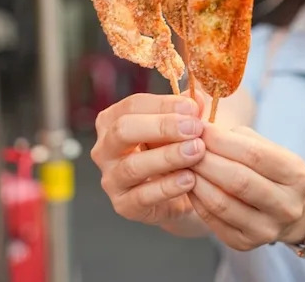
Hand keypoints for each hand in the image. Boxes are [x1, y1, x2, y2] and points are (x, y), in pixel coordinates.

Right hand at [91, 94, 205, 226]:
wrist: (185, 190)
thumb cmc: (178, 147)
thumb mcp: (184, 124)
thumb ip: (189, 110)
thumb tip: (197, 98)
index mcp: (115, 120)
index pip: (133, 105)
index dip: (164, 104)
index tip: (193, 108)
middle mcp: (106, 149)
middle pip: (123, 130)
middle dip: (162, 127)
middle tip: (195, 128)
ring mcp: (112, 179)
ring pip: (132, 166)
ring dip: (168, 156)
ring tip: (196, 151)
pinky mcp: (124, 205)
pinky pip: (142, 197)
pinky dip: (168, 187)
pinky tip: (190, 179)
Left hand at [188, 124, 304, 250]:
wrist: (284, 207)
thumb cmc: (271, 170)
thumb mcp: (268, 149)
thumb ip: (241, 139)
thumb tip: (204, 132)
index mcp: (297, 176)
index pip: (255, 155)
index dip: (223, 141)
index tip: (201, 129)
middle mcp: (287, 206)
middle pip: (238, 181)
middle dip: (207, 161)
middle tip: (186, 148)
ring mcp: (267, 229)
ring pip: (222, 203)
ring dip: (197, 180)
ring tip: (184, 165)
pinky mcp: (245, 243)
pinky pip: (213, 220)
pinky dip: (196, 199)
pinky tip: (189, 184)